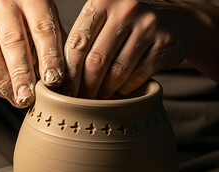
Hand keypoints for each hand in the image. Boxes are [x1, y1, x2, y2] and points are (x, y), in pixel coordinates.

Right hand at [0, 0, 64, 106]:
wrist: (0, 16)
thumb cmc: (32, 25)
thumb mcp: (50, 28)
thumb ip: (56, 50)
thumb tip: (61, 82)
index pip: (41, 28)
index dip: (48, 56)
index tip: (53, 80)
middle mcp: (3, 5)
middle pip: (12, 41)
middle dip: (21, 73)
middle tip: (29, 97)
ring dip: (4, 83)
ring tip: (18, 100)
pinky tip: (5, 94)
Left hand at [62, 0, 191, 98]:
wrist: (176, 20)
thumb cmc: (126, 25)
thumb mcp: (104, 20)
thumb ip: (83, 39)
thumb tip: (55, 77)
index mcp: (103, 2)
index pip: (78, 43)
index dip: (67, 72)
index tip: (61, 92)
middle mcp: (127, 9)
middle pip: (96, 60)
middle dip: (84, 87)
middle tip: (77, 102)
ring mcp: (149, 25)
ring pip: (117, 71)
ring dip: (104, 91)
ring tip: (96, 100)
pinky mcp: (166, 43)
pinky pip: (138, 76)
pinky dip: (125, 89)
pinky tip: (118, 92)